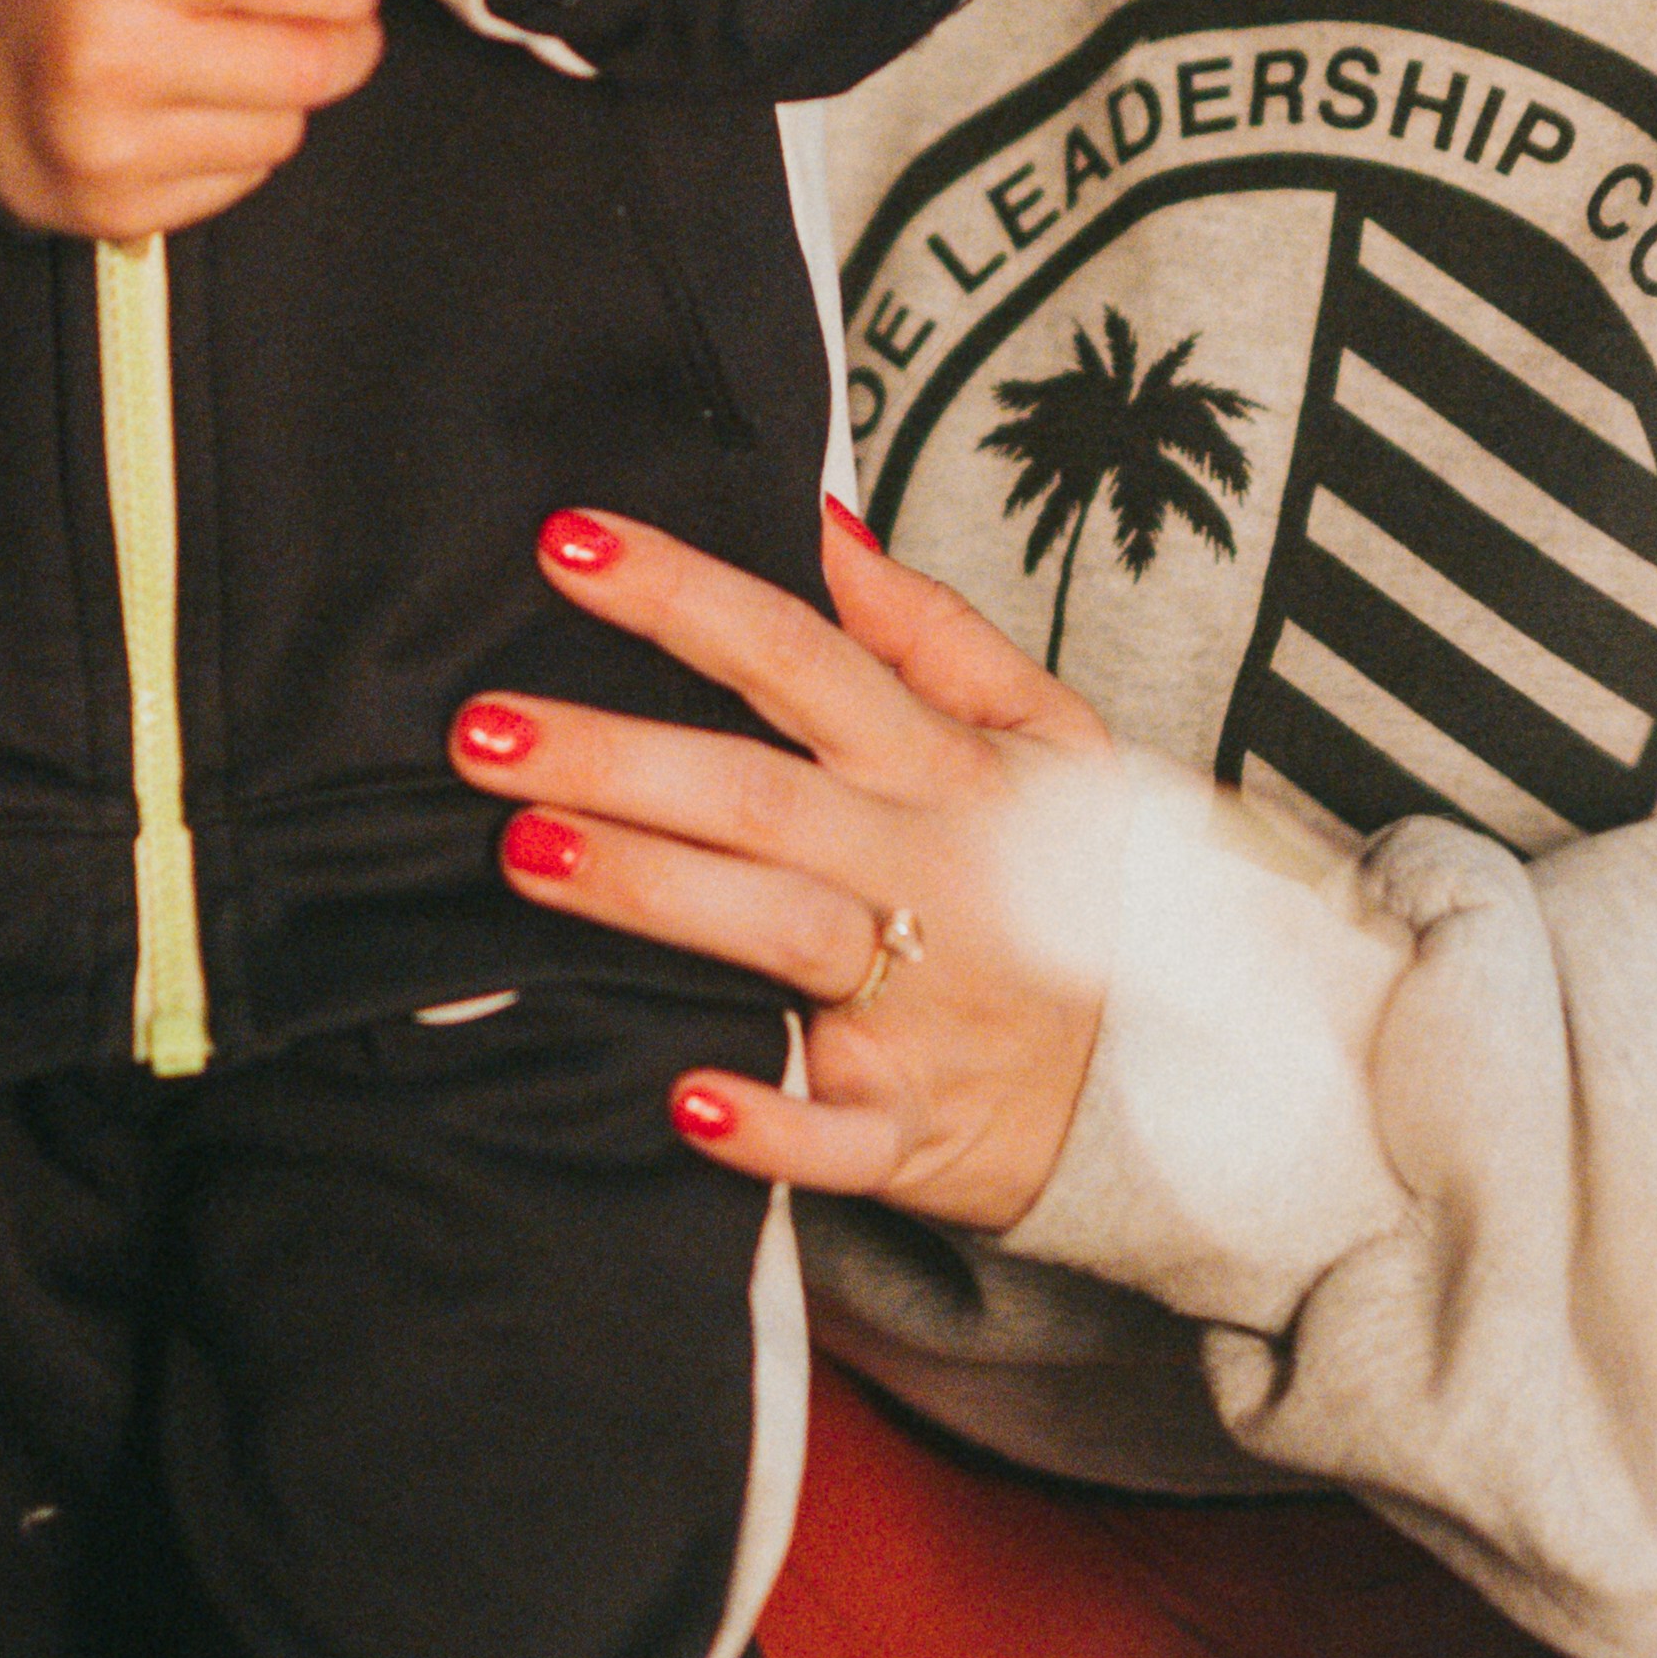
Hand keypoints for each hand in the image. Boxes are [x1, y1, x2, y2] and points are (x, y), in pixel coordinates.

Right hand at [0, 0, 384, 236]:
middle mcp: (117, 63)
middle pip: (306, 67)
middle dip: (346, 43)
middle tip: (338, 25)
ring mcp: (119, 149)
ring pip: (283, 132)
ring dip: (288, 99)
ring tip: (240, 67)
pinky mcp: (123, 211)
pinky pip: (242, 181)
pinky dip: (243, 147)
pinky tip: (198, 114)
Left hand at [451, 502, 1120, 1227]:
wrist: (1175, 1071)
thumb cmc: (1075, 887)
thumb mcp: (1050, 739)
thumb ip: (935, 633)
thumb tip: (823, 525)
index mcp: (943, 768)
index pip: (797, 655)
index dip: (682, 594)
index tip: (565, 543)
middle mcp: (928, 871)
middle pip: (756, 794)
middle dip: (615, 757)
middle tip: (480, 731)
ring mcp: (923, 1000)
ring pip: (776, 933)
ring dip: (653, 895)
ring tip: (522, 853)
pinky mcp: (912, 1122)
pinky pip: (839, 1132)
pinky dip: (768, 1124)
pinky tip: (684, 1098)